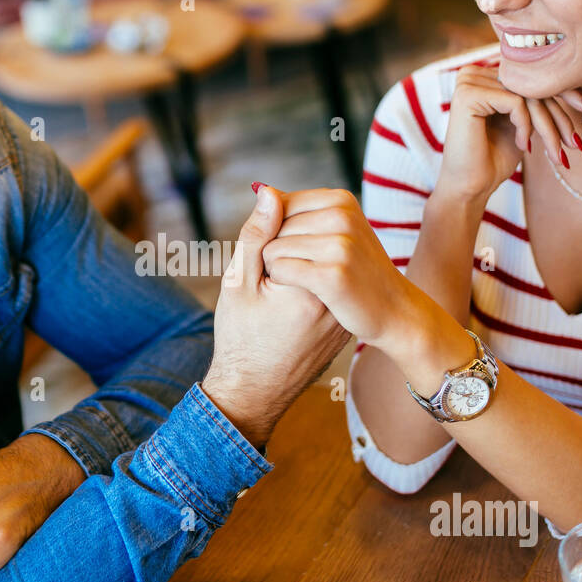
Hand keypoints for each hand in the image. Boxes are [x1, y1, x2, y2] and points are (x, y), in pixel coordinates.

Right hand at [201, 184, 349, 449]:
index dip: (267, 241)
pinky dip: (308, 286)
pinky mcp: (343, 321)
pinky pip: (327, 287)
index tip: (257, 274)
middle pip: (314, 243)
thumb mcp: (238, 283)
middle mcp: (336, 297)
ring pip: (323, 264)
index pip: (296, 229)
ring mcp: (343, 311)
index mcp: (311, 285)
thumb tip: (270, 190)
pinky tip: (289, 308)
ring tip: (276, 297)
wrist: (254, 391)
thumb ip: (256, 234)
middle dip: (285, 250)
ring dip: (298, 265)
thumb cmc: (239, 338)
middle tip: (265, 287)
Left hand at [260, 187, 427, 350]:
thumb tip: (261, 189)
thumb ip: (293, 211)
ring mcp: (340, 246)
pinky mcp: (333, 276)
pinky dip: (280, 283)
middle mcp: (341, 216)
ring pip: (271, 250)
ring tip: (305, 280)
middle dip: (275, 249)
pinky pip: (280, 270)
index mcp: (340, 200)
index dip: (276, 231)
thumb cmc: (355, 270)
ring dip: (275, 269)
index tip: (301, 249)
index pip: (277, 204)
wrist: (394, 310)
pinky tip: (301, 290)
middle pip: (272, 227)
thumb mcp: (333, 232)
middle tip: (307, 267)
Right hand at [441, 64, 581, 201]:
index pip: (531, 77)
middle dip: (559, 117)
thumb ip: (535, 99)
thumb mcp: (522, 122)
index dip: (563, 93)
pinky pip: (515, 101)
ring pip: (527, 94)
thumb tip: (574, 79)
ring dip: (546, 127)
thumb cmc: (494, 158)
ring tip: (554, 154)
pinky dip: (525, 126)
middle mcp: (474, 72)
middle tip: (577, 144)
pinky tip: (523, 146)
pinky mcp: (468, 94)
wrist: (470, 187)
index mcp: (484, 75)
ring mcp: (468, 81)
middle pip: (531, 86)